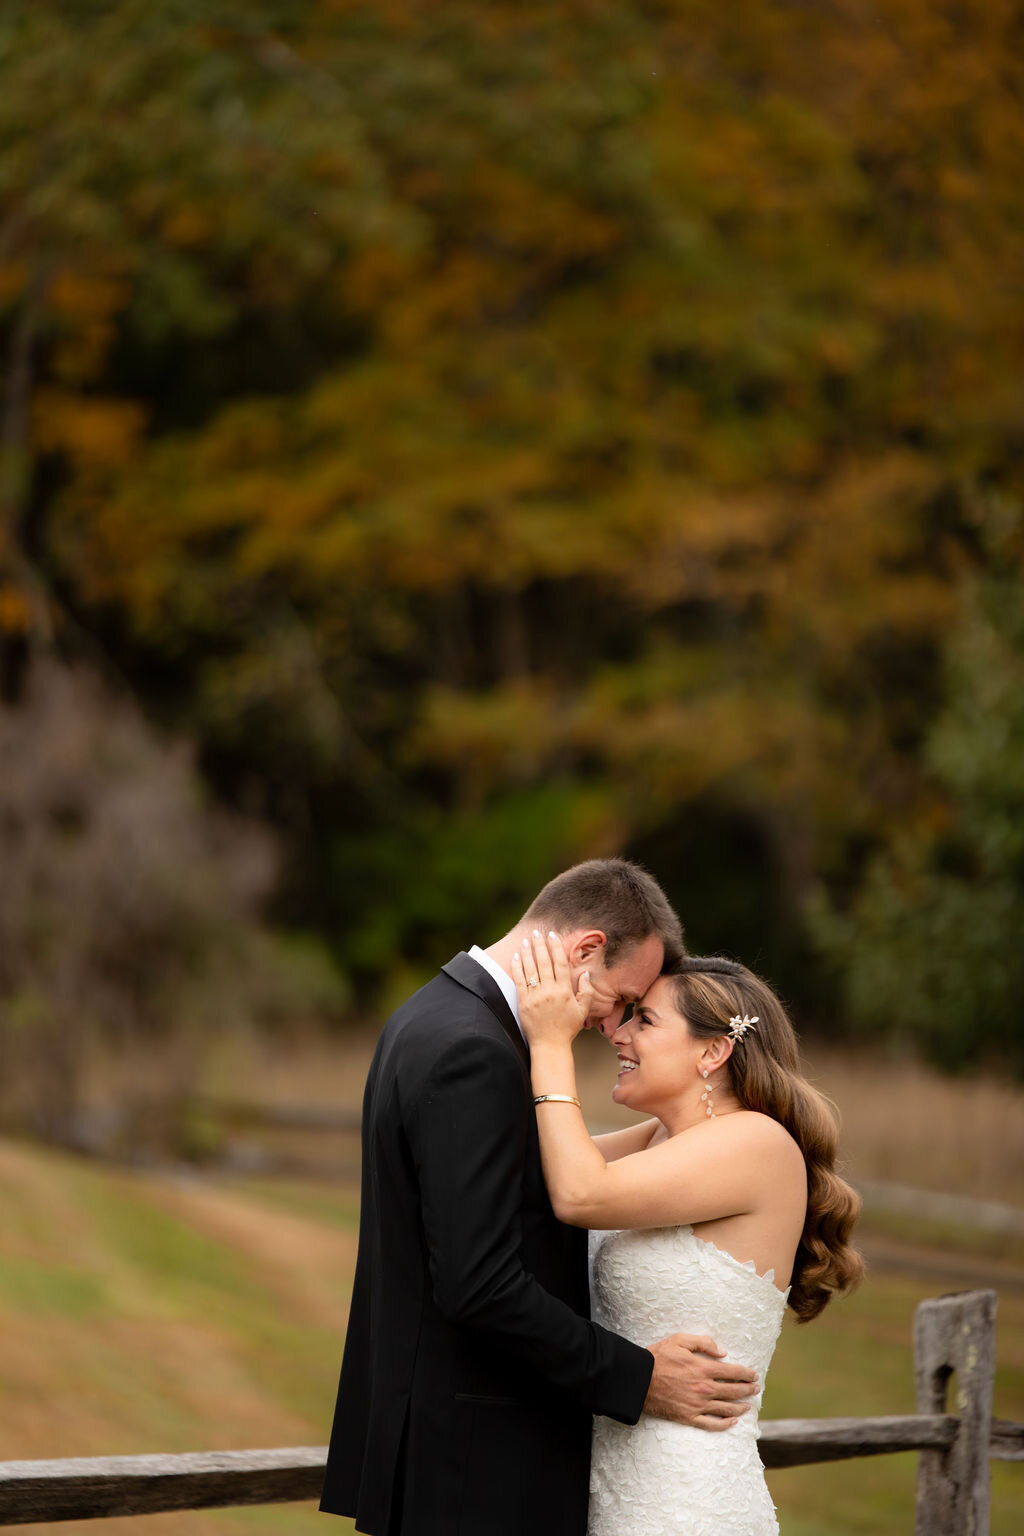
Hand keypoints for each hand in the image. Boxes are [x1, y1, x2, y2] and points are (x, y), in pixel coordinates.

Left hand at [510, 930, 592, 1047]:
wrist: (550, 1045)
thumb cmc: (567, 1028)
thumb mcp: (583, 1011)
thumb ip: (586, 991)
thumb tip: (586, 974)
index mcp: (565, 991)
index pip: (560, 964)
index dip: (556, 947)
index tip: (552, 935)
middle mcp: (550, 992)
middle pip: (544, 962)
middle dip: (540, 945)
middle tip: (537, 932)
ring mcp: (535, 997)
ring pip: (530, 969)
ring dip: (528, 953)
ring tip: (526, 940)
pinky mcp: (524, 1002)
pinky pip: (519, 981)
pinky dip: (517, 967)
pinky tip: (516, 957)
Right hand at [644, 1333, 758, 1430]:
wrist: (639, 1379)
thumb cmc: (658, 1357)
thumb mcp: (680, 1340)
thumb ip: (703, 1343)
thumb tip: (723, 1353)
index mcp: (703, 1368)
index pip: (733, 1372)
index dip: (746, 1373)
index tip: (754, 1374)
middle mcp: (704, 1388)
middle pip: (733, 1391)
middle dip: (748, 1390)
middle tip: (756, 1389)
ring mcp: (697, 1405)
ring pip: (726, 1409)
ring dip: (741, 1407)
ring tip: (749, 1405)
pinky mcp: (689, 1417)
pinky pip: (712, 1424)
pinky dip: (725, 1424)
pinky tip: (733, 1422)